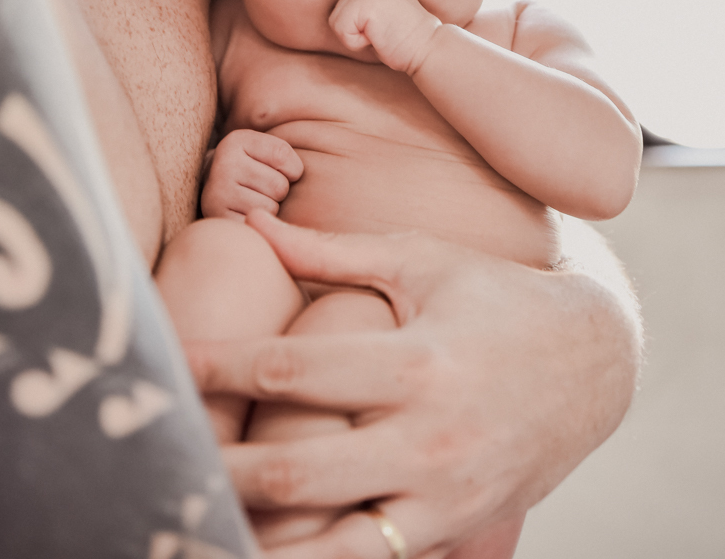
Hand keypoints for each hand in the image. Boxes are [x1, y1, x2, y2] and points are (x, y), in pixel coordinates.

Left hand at [187, 212, 640, 558]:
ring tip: (198, 525)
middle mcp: (429, 440)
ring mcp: (445, 499)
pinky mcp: (455, 531)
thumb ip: (332, 251)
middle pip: (297, 473)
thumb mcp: (420, 260)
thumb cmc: (495, 296)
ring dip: (262, 544)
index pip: (291, 372)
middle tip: (156, 458)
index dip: (219, 368)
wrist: (593, 362)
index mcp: (415, 362)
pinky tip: (270, 550)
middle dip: (219, 470)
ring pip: (335, 550)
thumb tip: (255, 223)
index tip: (165, 365)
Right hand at [200, 131, 302, 219]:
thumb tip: (315, 180)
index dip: (291, 169)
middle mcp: (223, 163)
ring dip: (269, 209)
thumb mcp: (266, 150)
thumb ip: (289, 155)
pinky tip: (245, 215)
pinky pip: (258, 226)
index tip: (275, 169)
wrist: (213, 189)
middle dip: (278, 191)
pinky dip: (258, 225)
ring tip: (251, 200)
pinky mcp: (218, 219)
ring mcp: (217, 192)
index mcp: (238, 140)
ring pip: (270, 208)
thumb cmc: (252, 169)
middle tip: (260, 188)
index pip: (284, 156)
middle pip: (280, 185)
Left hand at [328, 0, 440, 73]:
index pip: (345, 8)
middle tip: (383, 33)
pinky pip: (341, 30)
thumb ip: (363, 10)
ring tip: (381, 35)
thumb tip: (335, 17)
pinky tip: (379, 37)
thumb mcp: (383, 17)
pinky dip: (357, 42)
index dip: (361, 29)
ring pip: (336, 21)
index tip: (386, 29)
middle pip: (337, 14)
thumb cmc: (406, 42)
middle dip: (356, 32)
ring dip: (356, 38)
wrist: (428, 48)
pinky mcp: (364, 3)